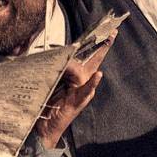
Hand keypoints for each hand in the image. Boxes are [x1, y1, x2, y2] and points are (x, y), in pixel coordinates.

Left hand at [35, 33, 116, 148]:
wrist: (44, 126)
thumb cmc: (46, 102)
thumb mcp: (52, 79)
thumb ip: (60, 67)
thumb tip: (67, 58)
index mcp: (77, 76)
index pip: (88, 56)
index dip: (97, 43)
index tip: (107, 30)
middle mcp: (82, 83)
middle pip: (93, 61)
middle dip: (103, 47)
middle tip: (113, 32)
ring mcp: (82, 93)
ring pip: (86, 72)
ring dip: (79, 65)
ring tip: (72, 68)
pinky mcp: (79, 102)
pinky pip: (86, 90)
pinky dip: (92, 83)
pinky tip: (98, 75)